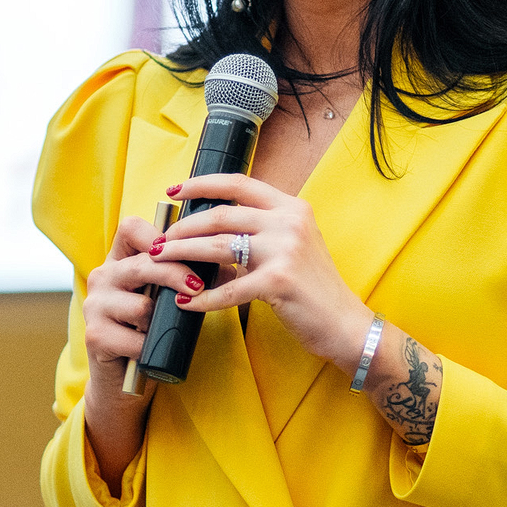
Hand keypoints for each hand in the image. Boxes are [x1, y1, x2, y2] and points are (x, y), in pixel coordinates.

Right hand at [80, 215, 206, 490]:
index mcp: (119, 261)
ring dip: (162, 321)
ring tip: (167, 330)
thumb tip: (233, 264)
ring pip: (141, 305)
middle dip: (177, 274)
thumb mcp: (169, 299)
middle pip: (142, 263)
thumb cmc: (153, 332)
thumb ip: (187, 277)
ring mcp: (94, 306)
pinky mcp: (94, 336)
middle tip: (199, 287)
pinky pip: (134, 338)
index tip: (189, 249)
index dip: (161, 235)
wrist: (125, 380)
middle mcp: (102, 277)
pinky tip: (151, 350)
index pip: (132, 228)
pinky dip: (149, 346)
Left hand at [154, 174, 374, 369]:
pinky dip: (202, 297)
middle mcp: (289, 222)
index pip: (238, 183)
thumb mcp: (294, 246)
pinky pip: (228, 289)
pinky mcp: (279, 281)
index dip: (201, 184)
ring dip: (182, 253)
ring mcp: (285, 250)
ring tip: (160, 260)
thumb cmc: (314, 288)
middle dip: (183, 226)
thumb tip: (212, 231)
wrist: (345, 323)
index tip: (173, 190)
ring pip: (218, 246)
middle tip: (160, 239)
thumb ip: (262, 232)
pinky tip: (185, 302)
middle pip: (221, 214)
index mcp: (291, 207)